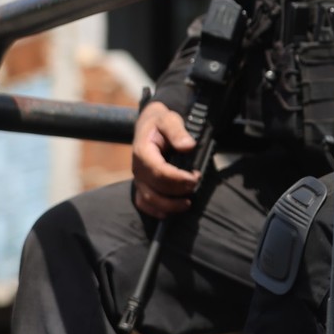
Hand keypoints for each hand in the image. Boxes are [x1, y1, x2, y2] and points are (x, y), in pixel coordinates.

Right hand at [131, 101, 199, 218]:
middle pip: (155, 189)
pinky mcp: (141, 185)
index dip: (177, 179)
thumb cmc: (161, 123)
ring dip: (168, 206)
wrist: (149, 125)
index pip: (158, 172)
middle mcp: (138, 169)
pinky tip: (169, 213)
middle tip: (196, 185)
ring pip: (149, 200)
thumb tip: (188, 146)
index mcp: (143, 152)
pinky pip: (143, 203)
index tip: (195, 178)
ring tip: (187, 203)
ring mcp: (138, 179)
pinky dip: (155, 211)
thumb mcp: (169, 120)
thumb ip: (177, 132)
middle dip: (177, 192)